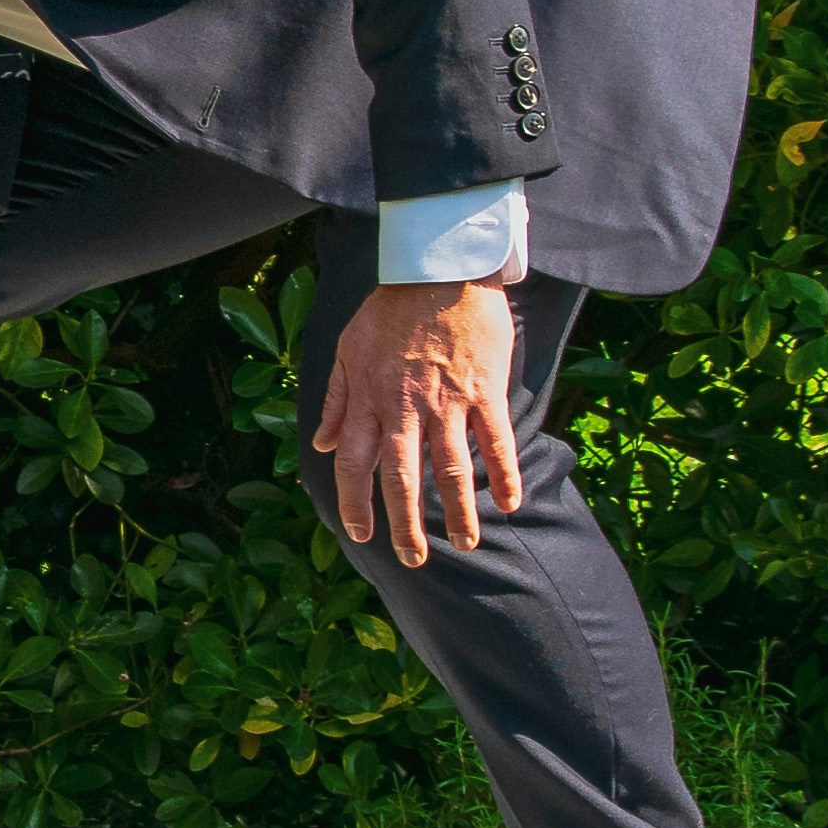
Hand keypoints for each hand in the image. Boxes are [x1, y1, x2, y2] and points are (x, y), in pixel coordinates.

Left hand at [313, 280, 521, 564]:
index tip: (362, 534)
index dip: (355, 503)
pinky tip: (507, 503)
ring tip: (465, 543)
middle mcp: (405, 408)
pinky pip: (495, 441)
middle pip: (402, 479)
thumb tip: (320, 442)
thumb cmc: (391, 308)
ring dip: (459, 512)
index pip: (353, 463)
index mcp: (369, 399)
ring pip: (452, 469)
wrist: (440, 268)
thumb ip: (336, 399)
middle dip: (406, 526)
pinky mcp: (484, 390)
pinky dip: (503, 474)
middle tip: (413, 559)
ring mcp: (447, 401)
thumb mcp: (348, 347)